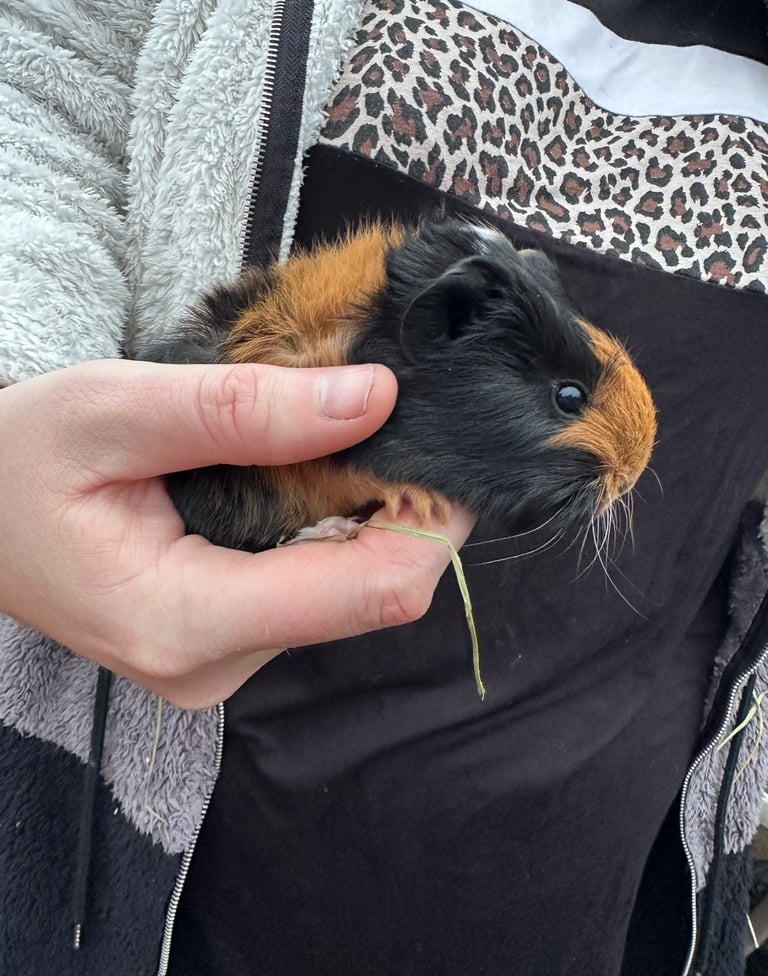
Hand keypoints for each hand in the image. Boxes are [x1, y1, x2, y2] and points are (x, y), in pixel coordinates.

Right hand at [0, 360, 473, 707]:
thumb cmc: (15, 459)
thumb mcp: (114, 409)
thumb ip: (242, 410)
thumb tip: (373, 397)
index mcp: (186, 622)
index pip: (371, 592)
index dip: (435, 518)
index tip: (454, 441)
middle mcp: (216, 663)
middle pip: (372, 591)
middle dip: (409, 504)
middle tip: (407, 412)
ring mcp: (225, 658)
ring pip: (351, 586)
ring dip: (374, 508)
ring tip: (357, 428)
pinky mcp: (229, 638)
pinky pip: (317, 583)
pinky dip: (337, 523)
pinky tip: (320, 467)